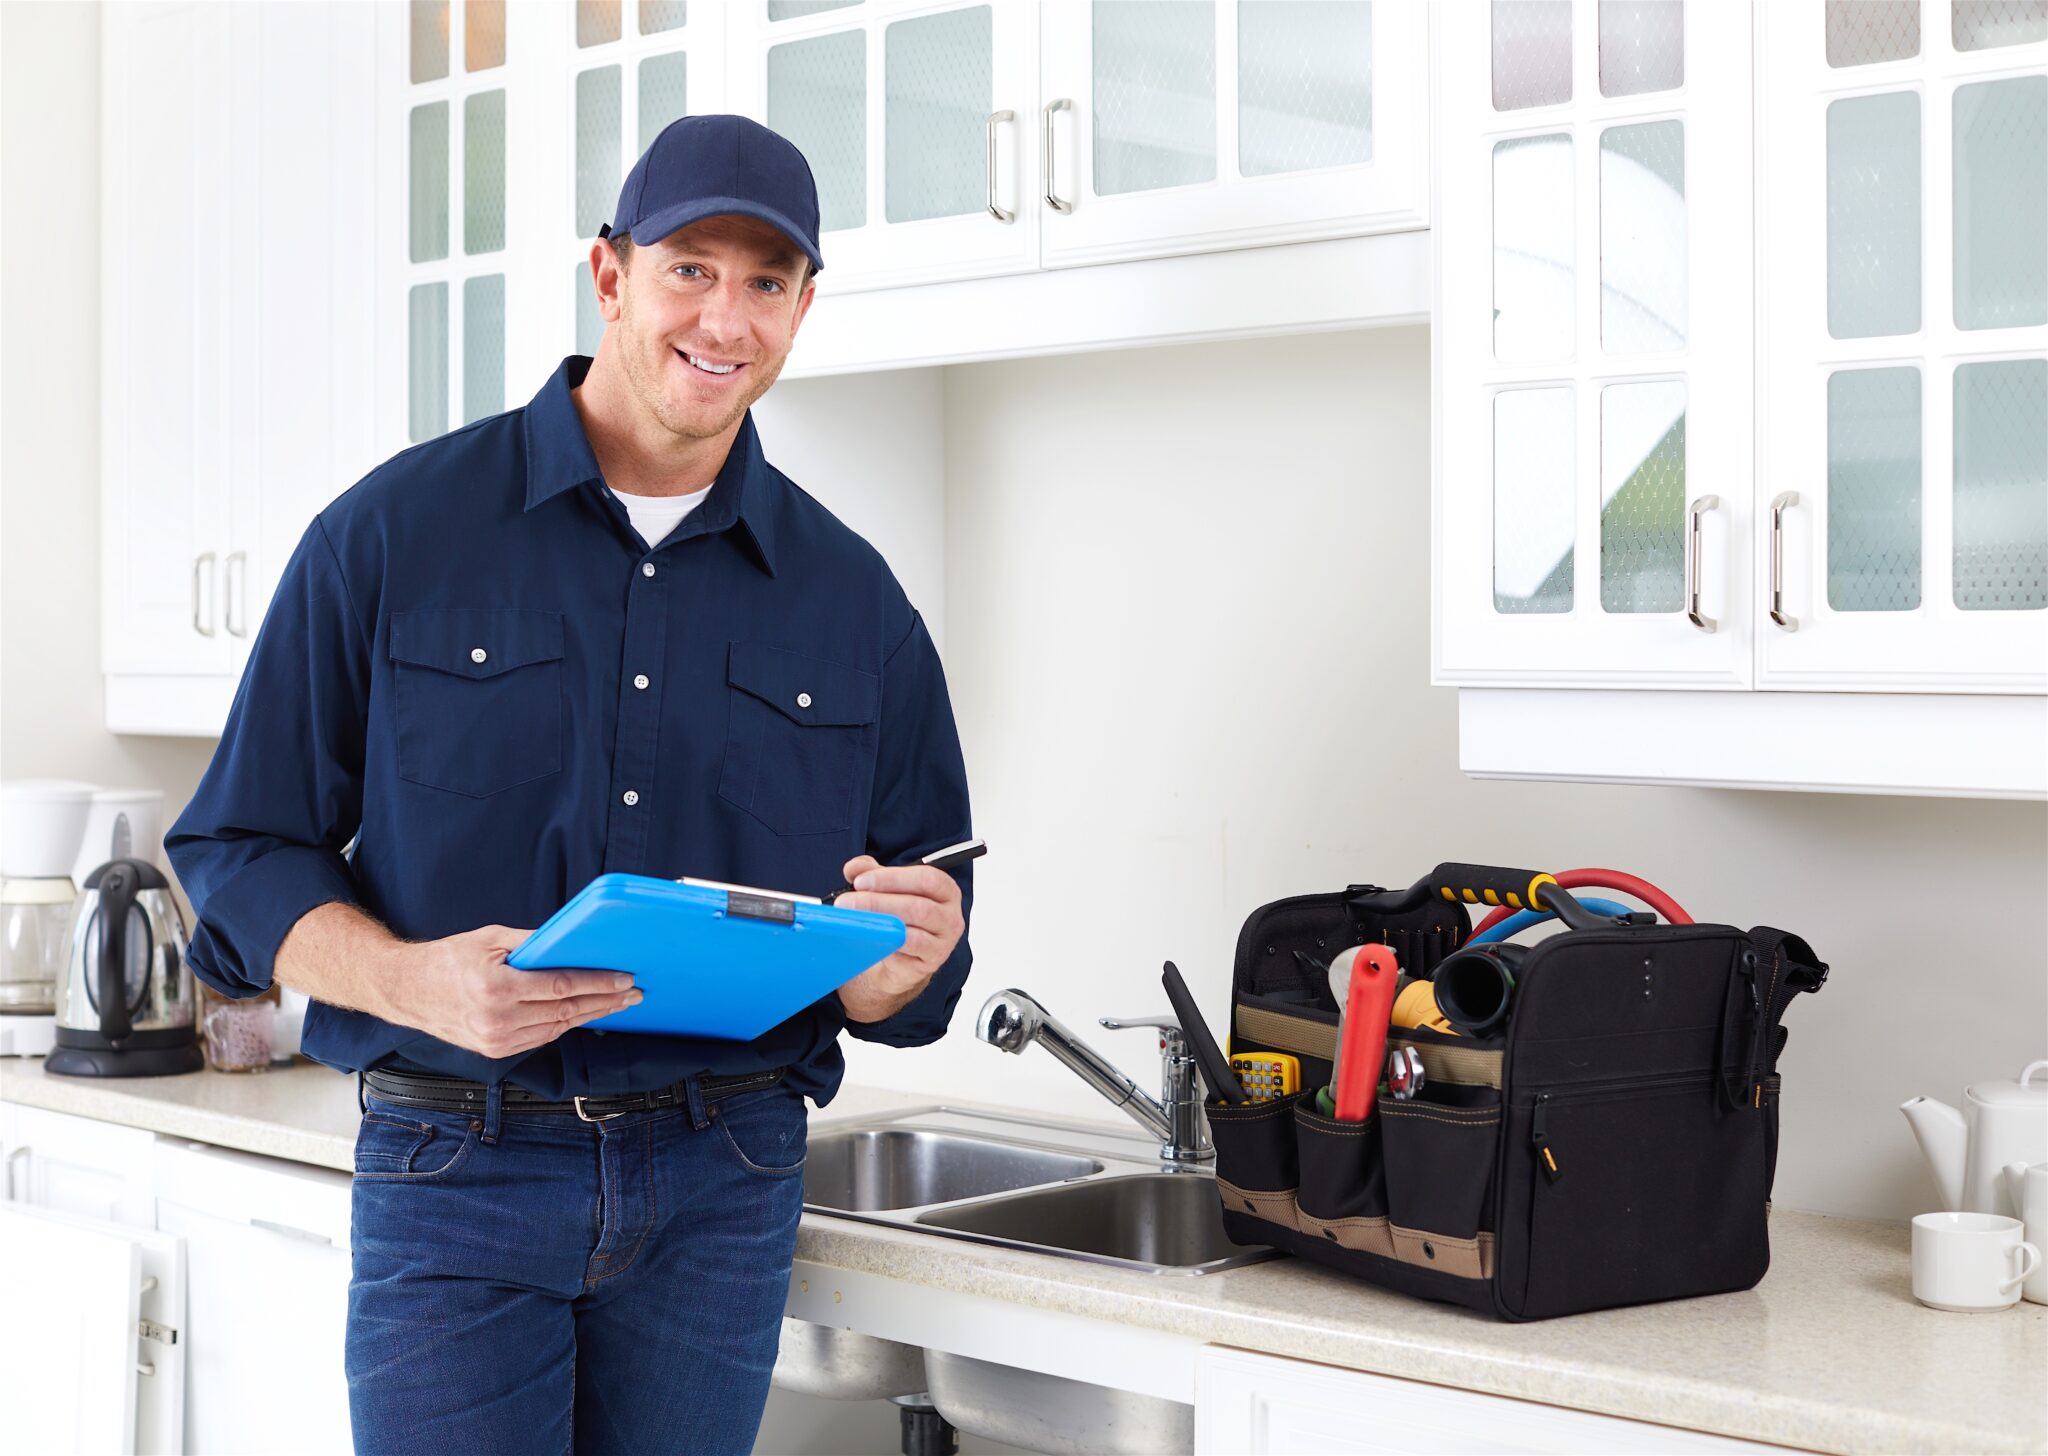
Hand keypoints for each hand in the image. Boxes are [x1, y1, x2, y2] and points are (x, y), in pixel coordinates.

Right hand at [378, 923, 641, 1059]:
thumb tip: (572, 943)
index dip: (598, 983)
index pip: (561, 986)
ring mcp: (496, 1040)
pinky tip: (584, 1014)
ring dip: (591, 1016)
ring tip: (617, 1004)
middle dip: (605, 1002)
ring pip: (557, 1028)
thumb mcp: (490, 938)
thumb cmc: (447, 959)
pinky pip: (541, 1038)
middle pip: (566, 1011)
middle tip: (633, 993)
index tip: (625, 978)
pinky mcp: (495, 1051)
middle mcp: (497, 1019)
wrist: (407, 991)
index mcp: (496, 988)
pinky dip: (565, 1025)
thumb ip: (533, 942)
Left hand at [832, 855, 964, 1023]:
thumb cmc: (901, 918)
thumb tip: (854, 867)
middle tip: (848, 901)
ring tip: (854, 919)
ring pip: (915, 928)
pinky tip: (872, 936)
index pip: (925, 878)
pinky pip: (913, 948)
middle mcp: (950, 914)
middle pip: (919, 905)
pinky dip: (891, 940)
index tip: (860, 881)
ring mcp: (944, 940)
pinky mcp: (932, 960)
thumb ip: (871, 872)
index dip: (891, 878)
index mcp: (945, 890)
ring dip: (882, 920)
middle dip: (879, 901)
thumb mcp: (887, 890)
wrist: (903, 959)